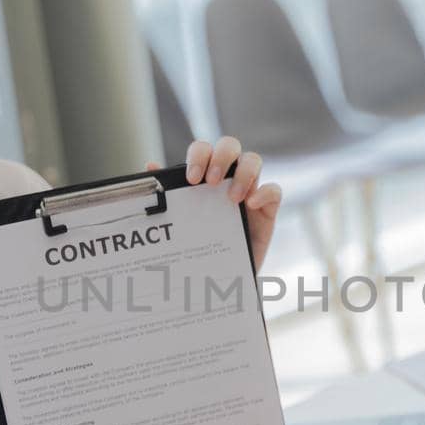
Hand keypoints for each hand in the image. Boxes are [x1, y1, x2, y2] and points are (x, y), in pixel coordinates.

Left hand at [146, 136, 280, 267]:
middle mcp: (229, 177)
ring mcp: (250, 190)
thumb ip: (170, 194)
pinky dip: (264, 193)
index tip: (191, 179)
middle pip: (230, 145)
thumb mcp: (182, 221)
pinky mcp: (267, 210)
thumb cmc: (200, 246)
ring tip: (232, 197)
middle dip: (221, 156)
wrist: (221, 278)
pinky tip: (250, 204)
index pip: (204, 149)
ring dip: (244, 172)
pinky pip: (274, 191)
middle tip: (210, 181)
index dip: (199, 156)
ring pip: (254, 160)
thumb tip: (150, 165)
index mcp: (205, 175)